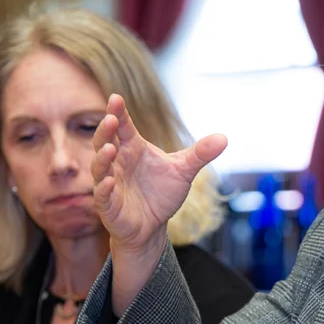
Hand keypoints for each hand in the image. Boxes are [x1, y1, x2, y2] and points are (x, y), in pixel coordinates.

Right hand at [92, 93, 226, 253]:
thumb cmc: (161, 194)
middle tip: (111, 118)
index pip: (123, 126)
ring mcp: (111, 182)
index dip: (118, 112)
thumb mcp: (183, 171)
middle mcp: (118, 162)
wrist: (154, 226)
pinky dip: (104, 188)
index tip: (116, 98)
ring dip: (102, 157)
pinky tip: (109, 181)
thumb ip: (200, 153)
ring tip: (110, 148)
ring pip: (99, 166)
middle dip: (106, 130)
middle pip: (105, 141)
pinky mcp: (109, 205)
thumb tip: (224, 138)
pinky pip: (103, 195)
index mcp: (133, 148)